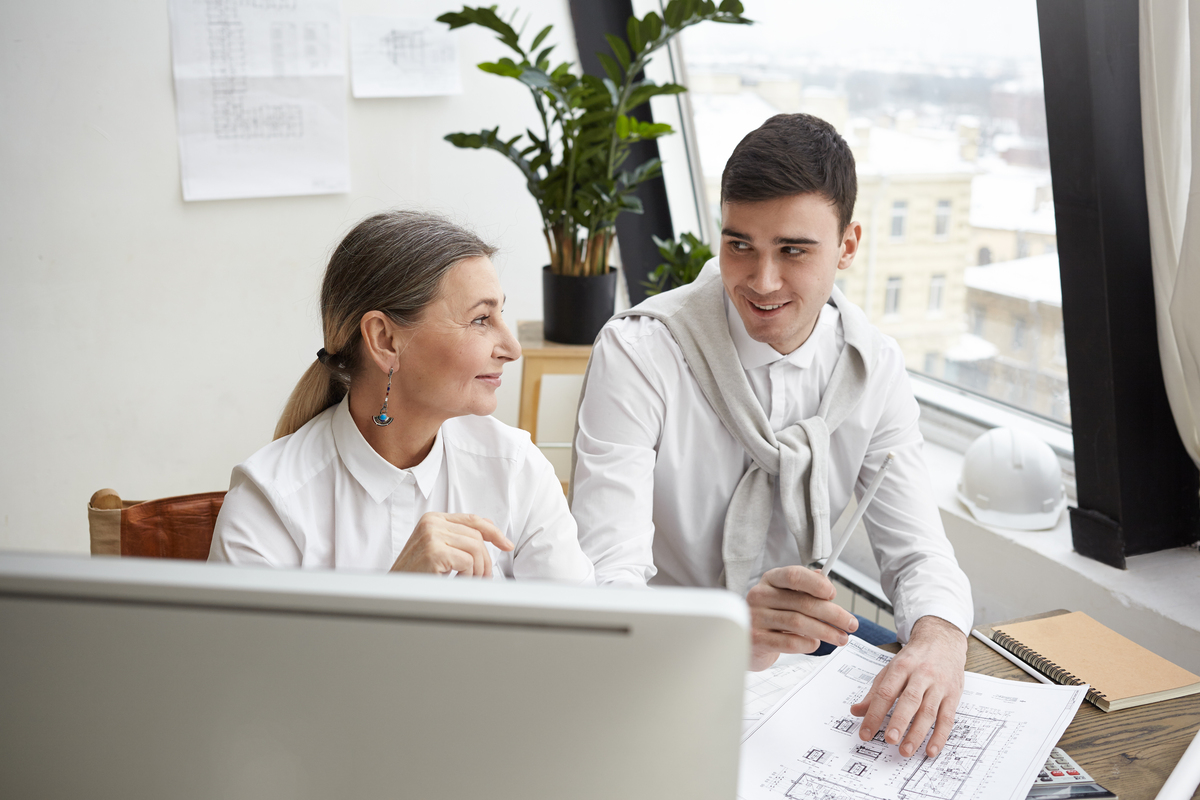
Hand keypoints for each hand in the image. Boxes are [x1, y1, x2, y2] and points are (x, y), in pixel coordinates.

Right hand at [390, 512, 513, 576]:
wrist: (393, 593)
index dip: (493, 531)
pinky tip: (456, 582)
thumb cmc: (416, 575)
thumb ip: (459, 538)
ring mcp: (431, 535)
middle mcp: (431, 523)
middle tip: (483, 577)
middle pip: (477, 536)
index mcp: (432, 519)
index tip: (506, 544)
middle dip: (486, 559)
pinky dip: (468, 576)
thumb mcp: (438, 549)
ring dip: (477, 570)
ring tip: (468, 580)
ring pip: (476, 548)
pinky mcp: (434, 551)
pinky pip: (468, 562)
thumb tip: (490, 530)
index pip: (472, 520)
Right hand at [745, 565, 858, 670]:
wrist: (749, 641)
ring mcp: (756, 617)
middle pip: (802, 602)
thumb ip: (805, 587)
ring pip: (799, 622)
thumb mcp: (786, 596)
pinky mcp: (757, 639)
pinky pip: (790, 642)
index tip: (834, 594)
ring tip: (840, 638)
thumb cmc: (772, 616)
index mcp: (770, 580)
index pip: (794, 575)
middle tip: (851, 623)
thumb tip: (826, 581)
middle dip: (833, 614)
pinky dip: (808, 644)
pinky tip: (815, 643)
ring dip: (826, 631)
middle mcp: (760, 595)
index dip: (817, 584)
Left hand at [850, 615, 966, 757]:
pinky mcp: (953, 695)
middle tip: (889, 740)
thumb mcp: (892, 668)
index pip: (886, 692)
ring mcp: (939, 685)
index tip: (866, 733)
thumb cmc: (914, 658)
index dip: (875, 713)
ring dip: (917, 733)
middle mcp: (921, 675)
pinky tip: (930, 749)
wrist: (943, 640)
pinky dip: (939, 736)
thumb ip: (875, 692)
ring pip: (929, 711)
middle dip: (899, 721)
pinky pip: (947, 718)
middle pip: (910, 700)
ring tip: (906, 750)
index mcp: (901, 667)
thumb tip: (856, 711)